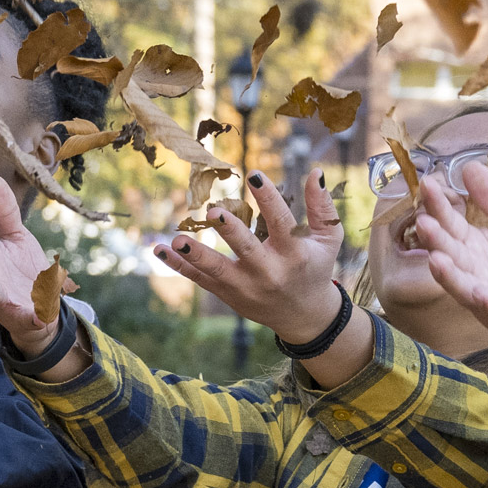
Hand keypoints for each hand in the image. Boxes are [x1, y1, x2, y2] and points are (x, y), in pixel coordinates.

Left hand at [151, 170, 346, 343]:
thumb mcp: (328, 239)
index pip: (282, 223)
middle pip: (247, 250)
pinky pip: (200, 280)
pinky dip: (179, 267)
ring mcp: (246, 286)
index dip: (268, 199)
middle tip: (215, 212)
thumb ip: (321, 207)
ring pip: (217, 270)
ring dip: (196, 255)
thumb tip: (316, 171)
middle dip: (230, 232)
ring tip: (177, 241)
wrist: (303, 316)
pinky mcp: (228, 295)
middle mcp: (269, 272)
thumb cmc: (315, 268)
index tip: (254, 175)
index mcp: (294, 254)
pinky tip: (159, 249)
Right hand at [414, 162, 487, 355]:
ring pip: (463, 287)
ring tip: (436, 259)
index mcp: (476, 247)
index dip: (439, 207)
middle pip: (451, 254)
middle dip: (436, 240)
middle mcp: (475, 273)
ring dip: (449, 276)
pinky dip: (487, 305)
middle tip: (423, 221)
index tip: (427, 185)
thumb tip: (469, 166)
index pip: (451, 224)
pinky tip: (479, 293)